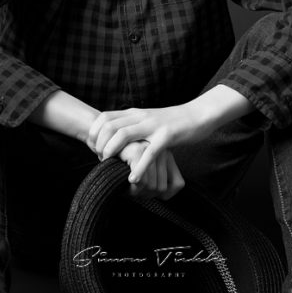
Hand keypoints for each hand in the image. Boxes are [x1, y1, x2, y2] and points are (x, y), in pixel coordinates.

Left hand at [88, 101, 213, 177]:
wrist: (198, 115)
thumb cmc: (172, 122)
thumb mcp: (147, 120)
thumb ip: (132, 126)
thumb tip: (113, 139)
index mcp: (134, 113)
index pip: (104, 118)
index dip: (94, 133)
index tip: (93, 149)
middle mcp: (141, 117)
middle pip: (109, 126)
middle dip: (100, 145)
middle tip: (101, 160)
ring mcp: (153, 125)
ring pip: (124, 134)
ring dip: (112, 151)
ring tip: (111, 165)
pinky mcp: (167, 136)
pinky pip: (149, 153)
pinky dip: (138, 167)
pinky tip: (133, 179)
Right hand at [116, 140, 184, 200]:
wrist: (101, 145)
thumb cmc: (121, 162)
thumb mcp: (143, 173)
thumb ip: (158, 181)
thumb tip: (165, 195)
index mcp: (167, 154)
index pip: (177, 184)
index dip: (160, 193)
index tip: (143, 189)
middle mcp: (162, 150)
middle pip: (162, 188)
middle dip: (145, 194)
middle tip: (130, 188)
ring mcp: (150, 150)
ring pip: (153, 186)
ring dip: (137, 193)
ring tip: (126, 183)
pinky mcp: (137, 151)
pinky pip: (142, 181)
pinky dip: (132, 188)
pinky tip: (123, 182)